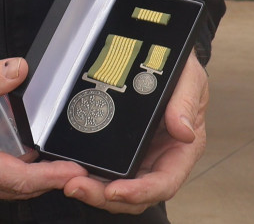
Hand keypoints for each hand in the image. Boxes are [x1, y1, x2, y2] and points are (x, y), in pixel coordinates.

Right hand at [0, 49, 82, 199]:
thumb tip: (20, 71)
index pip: (12, 177)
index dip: (48, 177)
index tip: (73, 171)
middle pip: (9, 188)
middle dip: (45, 182)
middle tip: (76, 169)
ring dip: (29, 179)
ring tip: (56, 164)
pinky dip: (9, 171)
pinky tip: (23, 154)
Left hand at [60, 52, 208, 214]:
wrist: (163, 58)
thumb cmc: (180, 72)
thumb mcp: (189, 79)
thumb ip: (186, 103)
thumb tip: (185, 131)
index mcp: (181, 151)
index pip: (163, 183)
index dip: (140, 192)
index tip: (116, 191)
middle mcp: (158, 160)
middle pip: (133, 193)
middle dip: (103, 196)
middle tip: (76, 186)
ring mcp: (138, 158)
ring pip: (114, 187)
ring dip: (90, 189)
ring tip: (66, 180)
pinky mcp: (119, 151)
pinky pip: (102, 170)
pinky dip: (85, 173)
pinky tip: (64, 168)